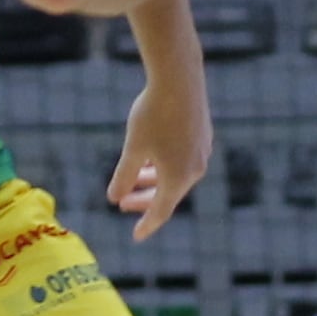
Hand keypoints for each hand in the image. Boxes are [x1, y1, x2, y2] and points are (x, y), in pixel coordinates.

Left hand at [111, 66, 214, 241]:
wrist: (179, 78)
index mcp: (178, 178)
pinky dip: (164, 165)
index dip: (146, 224)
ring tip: (132, 177)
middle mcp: (195, 169)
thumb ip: (123, 176)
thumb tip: (113, 198)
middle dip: (145, 200)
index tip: (136, 236)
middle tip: (123, 204)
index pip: (161, 211)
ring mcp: (202, 152)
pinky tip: (150, 155)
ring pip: (175, 176)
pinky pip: (182, 160)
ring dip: (153, 180)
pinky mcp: (203, 136)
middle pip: (168, 194)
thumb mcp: (132, 148)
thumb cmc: (153, 114)